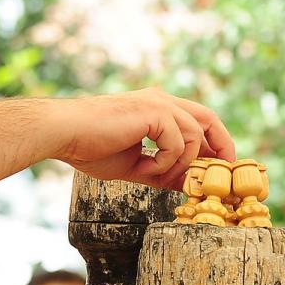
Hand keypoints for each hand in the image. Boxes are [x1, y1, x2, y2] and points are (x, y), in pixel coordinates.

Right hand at [52, 88, 235, 189]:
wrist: (63, 133)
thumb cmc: (88, 147)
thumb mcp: (135, 164)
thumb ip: (162, 170)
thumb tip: (186, 185)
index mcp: (156, 107)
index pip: (198, 120)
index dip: (213, 143)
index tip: (215, 168)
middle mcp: (161, 99)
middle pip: (209, 118)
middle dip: (220, 146)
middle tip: (219, 174)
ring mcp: (159, 102)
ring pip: (196, 135)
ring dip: (180, 163)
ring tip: (152, 173)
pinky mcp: (155, 111)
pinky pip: (179, 144)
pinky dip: (165, 162)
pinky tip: (142, 165)